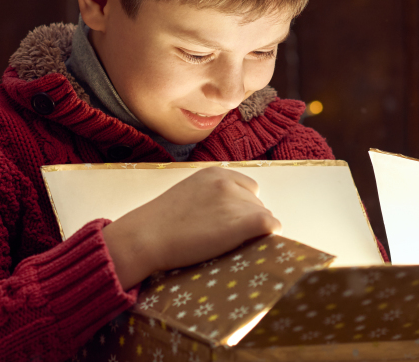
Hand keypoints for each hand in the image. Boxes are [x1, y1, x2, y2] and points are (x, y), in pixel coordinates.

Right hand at [102, 167, 280, 288]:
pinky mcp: (245, 221)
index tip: (226, 224)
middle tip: (223, 238)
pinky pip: (272, 226)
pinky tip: (255, 245)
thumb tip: (223, 215)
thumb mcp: (186, 196)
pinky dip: (268, 236)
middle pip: (256, 203)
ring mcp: (237, 201)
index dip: (240, 207)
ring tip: (228, 245)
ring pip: (263, 216)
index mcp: (214, 174)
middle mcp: (229, 183)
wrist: (146, 237)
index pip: (247, 188)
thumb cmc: (158, 224)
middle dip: (245, 220)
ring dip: (252, 231)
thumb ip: (208, 198)